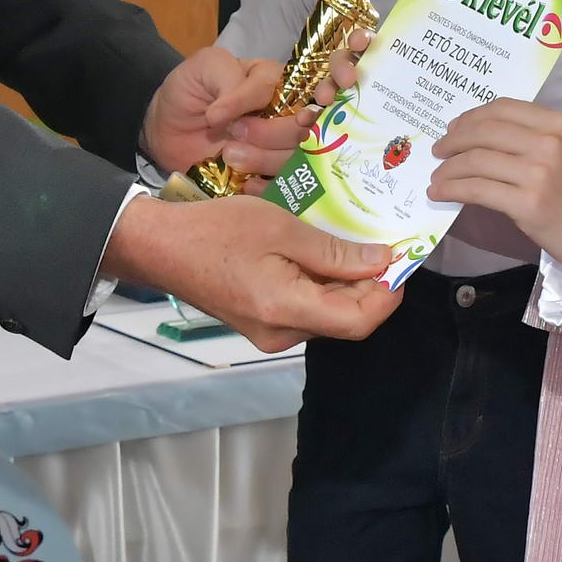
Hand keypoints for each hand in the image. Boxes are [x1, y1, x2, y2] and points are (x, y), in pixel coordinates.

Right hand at [102, 195, 400, 349]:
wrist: (159, 247)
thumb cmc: (215, 231)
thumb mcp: (280, 228)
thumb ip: (333, 251)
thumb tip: (381, 261)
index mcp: (287, 310)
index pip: (359, 321)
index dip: (388, 295)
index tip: (401, 259)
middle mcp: (282, 334)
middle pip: (346, 320)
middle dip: (373, 286)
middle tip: (384, 242)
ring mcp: (270, 333)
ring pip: (328, 315)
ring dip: (349, 285)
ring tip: (357, 243)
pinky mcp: (262, 323)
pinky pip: (307, 310)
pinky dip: (325, 287)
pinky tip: (326, 255)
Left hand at [140, 35, 374, 191]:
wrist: (164, 132)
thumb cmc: (190, 92)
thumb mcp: (206, 69)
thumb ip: (232, 80)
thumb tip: (238, 112)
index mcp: (284, 83)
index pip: (328, 76)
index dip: (340, 80)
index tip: (329, 94)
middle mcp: (293, 116)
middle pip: (313, 126)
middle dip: (276, 131)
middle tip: (237, 130)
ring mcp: (284, 151)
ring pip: (300, 158)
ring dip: (264, 158)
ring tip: (228, 153)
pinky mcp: (271, 179)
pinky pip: (286, 189)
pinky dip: (266, 187)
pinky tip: (243, 182)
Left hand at [428, 100, 561, 261]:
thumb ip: (532, 137)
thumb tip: (477, 135)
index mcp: (559, 124)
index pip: (503, 109)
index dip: (472, 117)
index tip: (454, 128)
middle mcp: (549, 143)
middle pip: (485, 132)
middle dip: (454, 140)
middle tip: (439, 151)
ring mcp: (538, 173)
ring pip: (477, 161)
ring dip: (448, 169)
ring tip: (437, 178)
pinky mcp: (527, 204)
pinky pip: (478, 190)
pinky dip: (452, 189)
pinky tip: (440, 193)